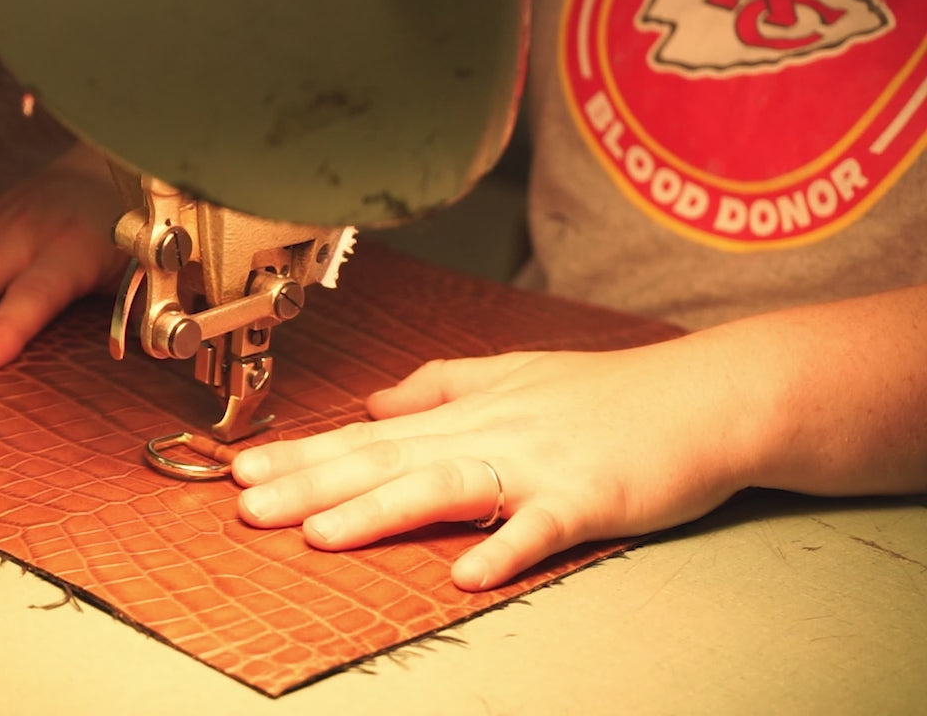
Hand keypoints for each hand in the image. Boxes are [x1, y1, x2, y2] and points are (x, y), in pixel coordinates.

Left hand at [232, 341, 759, 590]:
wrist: (705, 395)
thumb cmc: (610, 391)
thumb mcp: (515, 373)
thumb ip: (441, 385)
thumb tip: (377, 402)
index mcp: (469, 412)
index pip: (370, 435)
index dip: (304, 452)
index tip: (242, 469)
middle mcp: (491, 434)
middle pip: (388, 460)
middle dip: (312, 484)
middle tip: (246, 507)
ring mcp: (538, 466)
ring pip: (445, 486)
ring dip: (379, 511)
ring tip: (319, 534)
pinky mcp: (590, 499)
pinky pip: (541, 527)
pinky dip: (504, 547)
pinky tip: (465, 573)